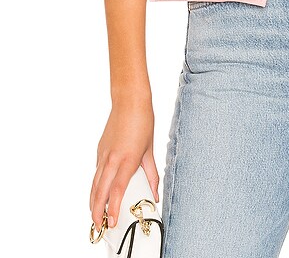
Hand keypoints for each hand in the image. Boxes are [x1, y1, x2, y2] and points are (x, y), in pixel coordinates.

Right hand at [90, 96, 158, 231]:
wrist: (129, 101)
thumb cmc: (142, 122)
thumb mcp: (150, 150)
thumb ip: (151, 174)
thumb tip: (154, 194)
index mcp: (127, 159)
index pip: (117, 190)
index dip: (113, 208)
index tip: (112, 222)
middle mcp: (112, 159)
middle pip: (100, 191)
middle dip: (97, 211)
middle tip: (99, 226)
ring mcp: (104, 154)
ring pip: (95, 183)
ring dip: (93, 201)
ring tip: (95, 216)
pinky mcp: (100, 150)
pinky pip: (96, 172)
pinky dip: (95, 186)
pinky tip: (98, 194)